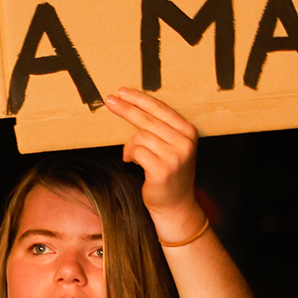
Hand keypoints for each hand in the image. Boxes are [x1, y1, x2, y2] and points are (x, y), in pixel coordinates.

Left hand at [105, 88, 207, 243]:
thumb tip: (131, 106)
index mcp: (188, 131)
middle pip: (148, 119)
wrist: (176, 205)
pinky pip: (137, 151)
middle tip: (109, 101)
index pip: (161, 109)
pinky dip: (130, 155)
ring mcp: (175, 156)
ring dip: (130, 145)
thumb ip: (160, 129)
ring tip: (131, 155)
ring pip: (140, 137)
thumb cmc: (169, 173)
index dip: (140, 99)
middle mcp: (184, 142)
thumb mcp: (172, 147)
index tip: (122, 92)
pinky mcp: (163, 170)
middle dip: (126, 109)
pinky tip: (132, 162)